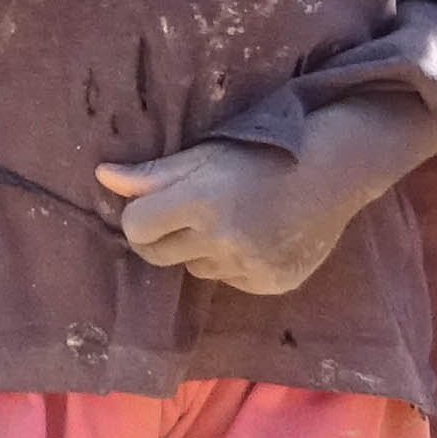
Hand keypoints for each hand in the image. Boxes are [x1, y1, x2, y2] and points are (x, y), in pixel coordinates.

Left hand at [96, 111, 412, 295]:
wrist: (334, 170)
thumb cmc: (261, 153)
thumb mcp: (205, 154)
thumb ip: (153, 173)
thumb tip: (101, 177)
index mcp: (201, 200)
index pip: (136, 227)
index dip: (141, 217)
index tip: (156, 206)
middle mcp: (223, 238)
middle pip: (158, 255)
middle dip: (164, 236)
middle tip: (192, 213)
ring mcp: (248, 266)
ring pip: (196, 268)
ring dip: (204, 249)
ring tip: (235, 219)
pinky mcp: (270, 284)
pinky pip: (230, 281)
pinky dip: (236, 263)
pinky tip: (258, 237)